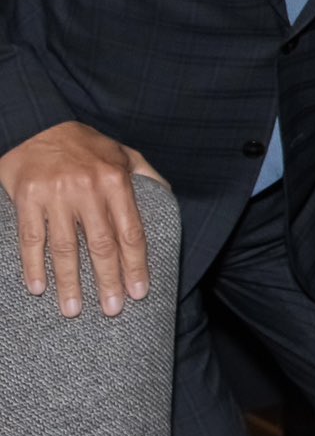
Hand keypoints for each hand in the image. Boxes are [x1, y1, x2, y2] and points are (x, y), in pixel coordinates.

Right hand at [0, 121, 165, 315]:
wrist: (38, 124)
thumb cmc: (85, 144)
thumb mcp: (123, 153)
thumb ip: (146, 176)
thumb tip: (166, 198)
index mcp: (115, 181)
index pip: (131, 232)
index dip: (136, 264)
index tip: (139, 291)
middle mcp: (88, 189)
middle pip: (101, 245)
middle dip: (108, 281)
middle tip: (112, 309)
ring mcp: (56, 195)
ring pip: (65, 247)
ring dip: (70, 282)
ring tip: (74, 310)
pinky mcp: (27, 198)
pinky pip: (31, 238)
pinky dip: (34, 265)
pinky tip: (39, 288)